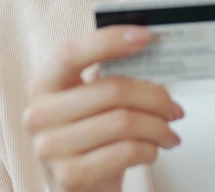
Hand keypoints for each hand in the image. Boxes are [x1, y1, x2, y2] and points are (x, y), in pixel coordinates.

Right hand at [23, 26, 182, 191]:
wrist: (81, 182)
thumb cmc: (91, 133)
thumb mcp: (92, 100)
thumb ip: (112, 74)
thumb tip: (152, 50)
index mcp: (45, 84)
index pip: (71, 52)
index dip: (109, 41)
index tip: (146, 36)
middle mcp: (40, 114)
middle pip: (112, 90)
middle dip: (155, 97)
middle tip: (174, 107)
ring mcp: (51, 147)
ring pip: (123, 122)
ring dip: (158, 127)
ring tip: (168, 131)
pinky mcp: (70, 175)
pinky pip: (126, 152)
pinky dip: (149, 149)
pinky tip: (152, 149)